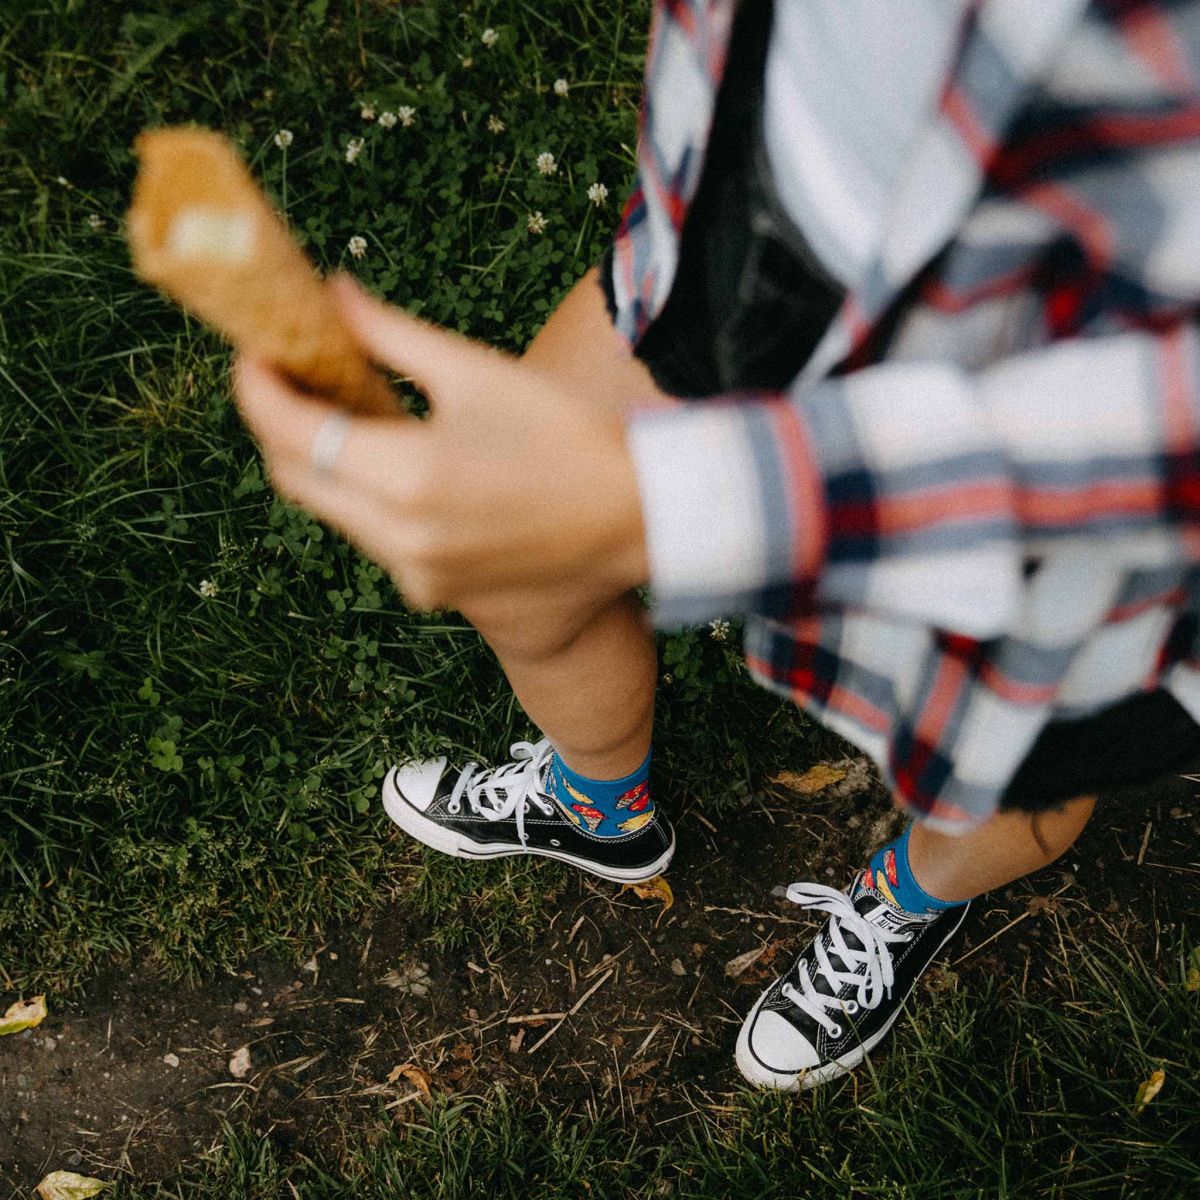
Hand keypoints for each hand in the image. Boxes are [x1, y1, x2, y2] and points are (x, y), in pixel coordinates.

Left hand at [231, 276, 649, 611]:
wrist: (643, 521)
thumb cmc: (572, 437)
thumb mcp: (479, 373)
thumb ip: (391, 335)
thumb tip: (333, 294)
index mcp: (407, 477)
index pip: (290, 431)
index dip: (257, 388)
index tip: (255, 353)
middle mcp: (400, 538)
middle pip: (295, 478)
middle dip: (281, 426)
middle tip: (292, 378)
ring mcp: (416, 575)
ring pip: (334, 512)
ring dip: (325, 463)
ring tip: (352, 415)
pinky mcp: (435, 593)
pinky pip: (375, 539)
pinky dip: (367, 499)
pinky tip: (399, 467)